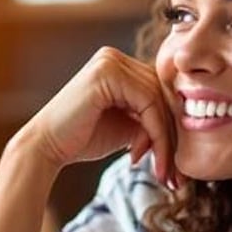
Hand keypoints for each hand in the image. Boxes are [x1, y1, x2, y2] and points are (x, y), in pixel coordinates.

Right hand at [20, 46, 180, 186]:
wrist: (46, 148)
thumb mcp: (127, 126)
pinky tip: (142, 158)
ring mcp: (110, 62)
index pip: (159, 91)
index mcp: (118, 65)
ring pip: (158, 100)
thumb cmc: (82, 138)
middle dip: (171, 136)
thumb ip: (151, 118)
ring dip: (164, 140)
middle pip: (162, 93)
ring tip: (162, 172)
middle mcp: (114, 58)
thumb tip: (185, 126)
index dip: (170, 127)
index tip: (173, 165)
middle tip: (175, 174)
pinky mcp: (107, 74)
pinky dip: (154, 134)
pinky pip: (147, 103)